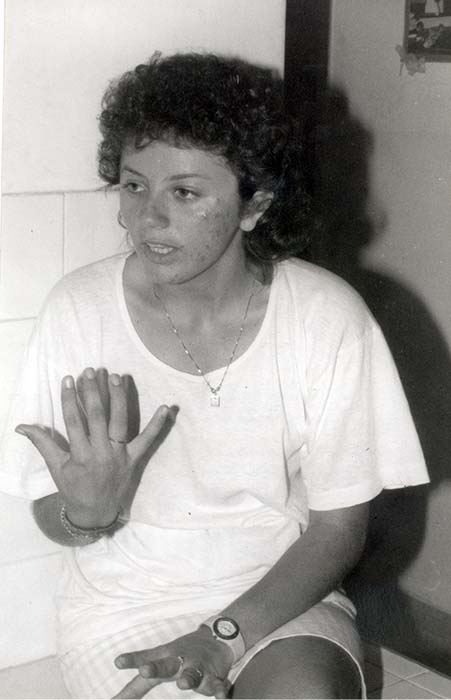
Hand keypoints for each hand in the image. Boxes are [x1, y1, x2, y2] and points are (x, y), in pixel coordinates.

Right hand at [15, 367, 168, 526]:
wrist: (95, 512)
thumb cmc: (74, 487)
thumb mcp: (56, 467)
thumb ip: (43, 443)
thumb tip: (22, 426)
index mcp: (80, 456)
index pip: (73, 422)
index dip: (69, 399)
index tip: (68, 379)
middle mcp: (101, 454)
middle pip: (97, 418)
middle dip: (93, 393)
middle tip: (91, 371)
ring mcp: (120, 455)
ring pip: (120, 422)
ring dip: (119, 398)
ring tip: (117, 377)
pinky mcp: (135, 458)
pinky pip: (148, 440)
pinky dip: (158, 425)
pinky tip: (167, 408)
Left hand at [113, 627, 233, 698]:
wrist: (217, 638)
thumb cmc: (180, 656)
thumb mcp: (158, 666)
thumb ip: (135, 687)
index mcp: (164, 658)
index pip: (145, 659)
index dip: (132, 661)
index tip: (118, 662)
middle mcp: (180, 660)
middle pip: (167, 664)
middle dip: (156, 667)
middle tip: (145, 670)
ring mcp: (199, 666)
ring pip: (193, 673)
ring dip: (189, 677)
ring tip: (183, 682)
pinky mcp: (216, 676)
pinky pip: (219, 684)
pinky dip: (220, 689)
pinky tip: (221, 695)